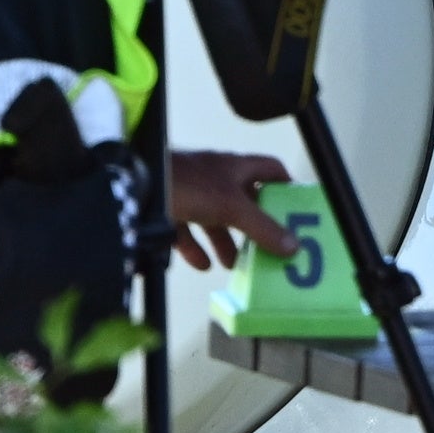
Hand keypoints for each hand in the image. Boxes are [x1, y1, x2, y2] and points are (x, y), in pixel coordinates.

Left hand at [163, 149, 294, 270]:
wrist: (138, 185)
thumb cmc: (186, 183)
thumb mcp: (232, 207)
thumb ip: (261, 227)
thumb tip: (292, 245)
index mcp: (235, 168)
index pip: (270, 169)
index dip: (285, 186)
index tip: (294, 208)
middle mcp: (214, 177)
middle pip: (243, 200)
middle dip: (253, 225)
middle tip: (264, 246)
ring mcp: (191, 192)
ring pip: (214, 218)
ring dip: (225, 241)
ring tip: (232, 263)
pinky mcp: (170, 207)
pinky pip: (187, 230)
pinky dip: (196, 248)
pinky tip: (202, 264)